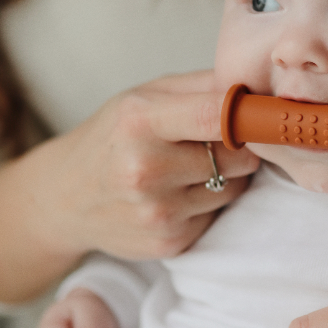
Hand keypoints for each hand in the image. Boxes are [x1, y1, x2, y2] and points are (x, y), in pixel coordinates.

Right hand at [0, 70, 259, 301]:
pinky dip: (208, 205)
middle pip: (239, 156)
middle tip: (213, 142)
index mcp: (140, 121)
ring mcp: (157, 212)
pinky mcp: (169, 242)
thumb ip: (204, 86)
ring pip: (234, 188)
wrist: (65, 198)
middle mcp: (146, 169)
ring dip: (226, 178)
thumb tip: (262, 85)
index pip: (220, 114)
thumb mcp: (145, 96)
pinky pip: (217, 216)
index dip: (250, 114)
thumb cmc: (114, 137)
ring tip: (189, 170)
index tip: (259, 113)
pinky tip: (176, 196)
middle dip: (239, 147)